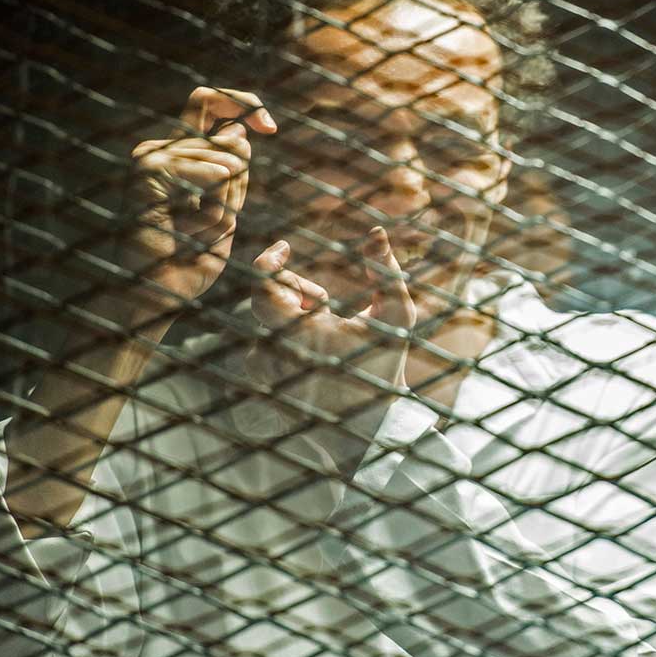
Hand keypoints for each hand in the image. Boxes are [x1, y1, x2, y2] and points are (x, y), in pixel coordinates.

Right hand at [122, 87, 275, 315]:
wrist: (158, 296)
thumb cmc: (189, 263)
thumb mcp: (225, 213)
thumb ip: (233, 174)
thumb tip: (239, 131)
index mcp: (179, 155)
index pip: (209, 102)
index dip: (245, 103)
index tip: (271, 128)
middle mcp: (162, 149)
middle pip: (230, 136)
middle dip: (239, 186)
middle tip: (211, 223)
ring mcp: (151, 156)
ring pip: (225, 160)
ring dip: (225, 205)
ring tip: (194, 233)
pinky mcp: (147, 170)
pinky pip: (208, 171)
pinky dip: (213, 200)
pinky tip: (192, 222)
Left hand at [246, 227, 416, 429]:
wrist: (367, 424)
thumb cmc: (385, 365)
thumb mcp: (396, 315)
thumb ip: (385, 271)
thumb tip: (376, 232)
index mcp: (301, 332)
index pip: (262, 282)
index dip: (270, 259)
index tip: (285, 248)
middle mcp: (273, 351)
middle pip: (268, 296)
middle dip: (297, 291)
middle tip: (326, 306)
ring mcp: (262, 368)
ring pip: (266, 319)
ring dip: (292, 315)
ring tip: (324, 335)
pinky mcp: (259, 379)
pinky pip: (261, 340)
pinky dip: (283, 336)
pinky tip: (312, 353)